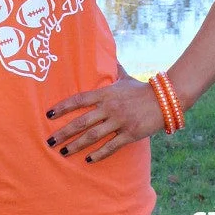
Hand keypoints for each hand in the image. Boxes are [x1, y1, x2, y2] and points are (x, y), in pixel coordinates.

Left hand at [45, 64, 164, 162]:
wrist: (165, 99)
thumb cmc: (141, 89)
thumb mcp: (124, 77)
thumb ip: (113, 69)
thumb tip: (107, 55)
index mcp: (105, 94)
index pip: (79, 100)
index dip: (63, 107)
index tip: (49, 114)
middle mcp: (109, 107)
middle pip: (81, 121)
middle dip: (64, 132)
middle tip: (49, 141)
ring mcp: (119, 121)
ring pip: (93, 136)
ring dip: (76, 145)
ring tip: (63, 152)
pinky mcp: (130, 134)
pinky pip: (111, 146)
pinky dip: (99, 154)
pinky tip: (88, 160)